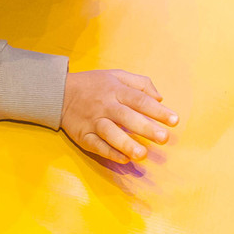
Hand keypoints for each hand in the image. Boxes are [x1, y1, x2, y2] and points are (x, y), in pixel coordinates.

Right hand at [61, 70, 178, 163]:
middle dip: (146, 127)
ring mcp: (93, 121)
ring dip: (126, 143)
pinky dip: (109, 153)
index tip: (174, 120)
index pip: (139, 100)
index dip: (157, 110)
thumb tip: (160, 98)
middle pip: (126, 116)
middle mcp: (105, 106)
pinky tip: (124, 159)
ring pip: (109, 133)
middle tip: (164, 138)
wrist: (59, 92)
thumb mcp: (116, 75)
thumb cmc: (94, 85)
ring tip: (142, 154)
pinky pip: (96, 145)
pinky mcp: (83, 135)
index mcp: (116, 90)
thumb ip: (140, 83)